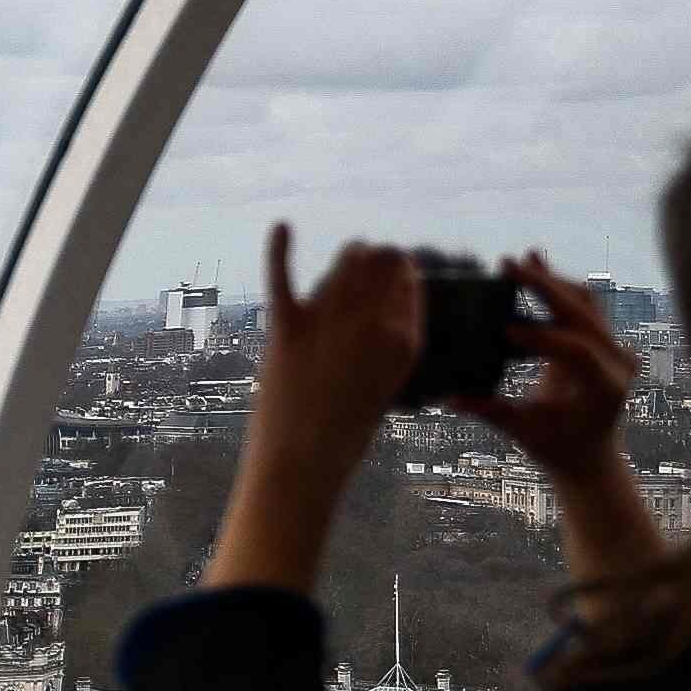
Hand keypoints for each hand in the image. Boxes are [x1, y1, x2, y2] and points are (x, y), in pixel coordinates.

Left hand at [204, 229, 419, 596]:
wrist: (303, 464)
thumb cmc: (346, 435)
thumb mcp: (384, 388)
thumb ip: (386, 349)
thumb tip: (386, 320)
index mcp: (404, 339)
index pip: (410, 283)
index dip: (403, 275)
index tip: (400, 274)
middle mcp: (373, 320)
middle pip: (381, 264)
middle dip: (379, 261)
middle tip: (375, 264)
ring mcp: (330, 319)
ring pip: (345, 261)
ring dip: (350, 257)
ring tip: (352, 257)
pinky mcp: (287, 325)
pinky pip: (283, 275)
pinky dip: (280, 249)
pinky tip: (281, 226)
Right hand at [465, 252, 631, 481]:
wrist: (590, 455)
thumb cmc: (557, 448)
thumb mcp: (525, 433)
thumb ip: (492, 412)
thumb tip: (450, 398)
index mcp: (604, 388)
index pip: (577, 352)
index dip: (543, 337)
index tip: (505, 327)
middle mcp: (618, 362)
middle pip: (583, 314)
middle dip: (545, 286)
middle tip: (508, 265)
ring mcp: (615, 348)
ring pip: (586, 301)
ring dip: (552, 281)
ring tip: (521, 261)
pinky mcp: (604, 340)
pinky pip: (583, 306)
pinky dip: (557, 289)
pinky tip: (534, 268)